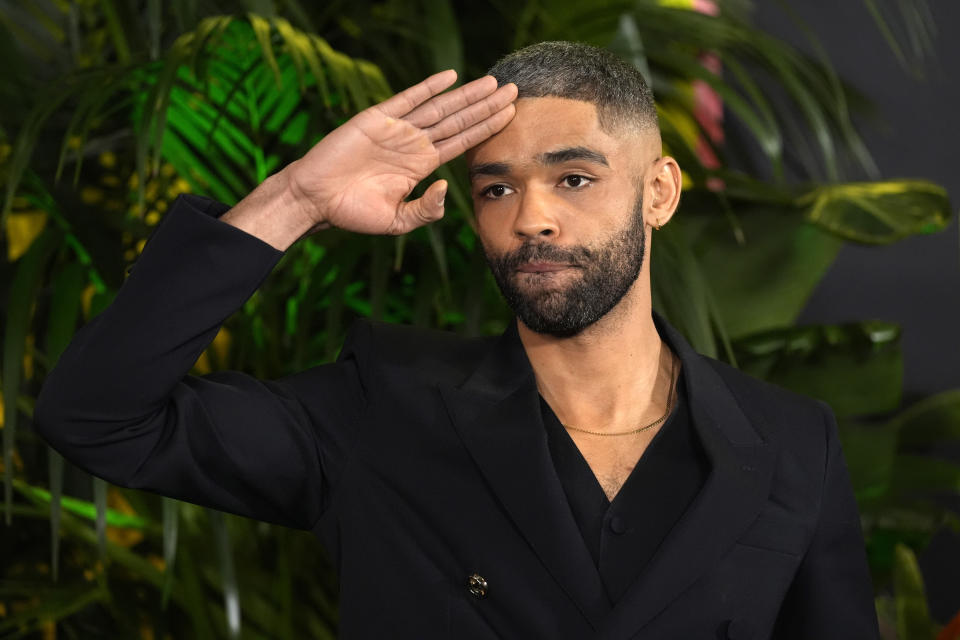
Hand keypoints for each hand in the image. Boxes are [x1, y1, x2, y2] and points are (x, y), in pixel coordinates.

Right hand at [286, 70, 516, 235]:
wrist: (315, 199)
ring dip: (467, 95)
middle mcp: (413, 143)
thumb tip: (446, 188)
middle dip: (486, 106)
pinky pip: (407, 99)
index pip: (461, 141)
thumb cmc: (352, 212)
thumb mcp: (397, 221)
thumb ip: (425, 210)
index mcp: (420, 164)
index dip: (486, 128)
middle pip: (458, 120)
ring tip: (492, 83)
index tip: (510, 115)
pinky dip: (428, 87)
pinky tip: (449, 78)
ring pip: (440, 108)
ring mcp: (397, 129)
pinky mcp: (377, 119)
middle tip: (514, 91)